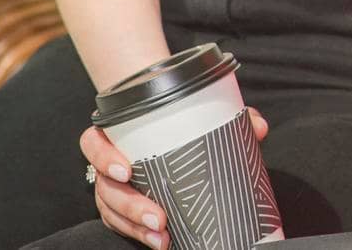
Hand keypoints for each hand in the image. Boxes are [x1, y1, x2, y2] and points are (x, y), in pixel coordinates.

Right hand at [82, 107, 268, 247]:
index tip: (126, 170)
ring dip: (135, 227)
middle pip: (105, 186)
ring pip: (111, 210)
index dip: (102, 157)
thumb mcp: (205, 114)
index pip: (93, 142)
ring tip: (162, 237)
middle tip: (159, 217)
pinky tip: (160, 241)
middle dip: (130, 206)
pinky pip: (120, 224)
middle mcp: (110, 161)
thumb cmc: (184, 121)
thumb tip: (258, 128)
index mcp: (119, 132)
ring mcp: (113, 187)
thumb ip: (233, 116)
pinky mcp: (121, 207)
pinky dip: (138, 234)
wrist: (177, 135)